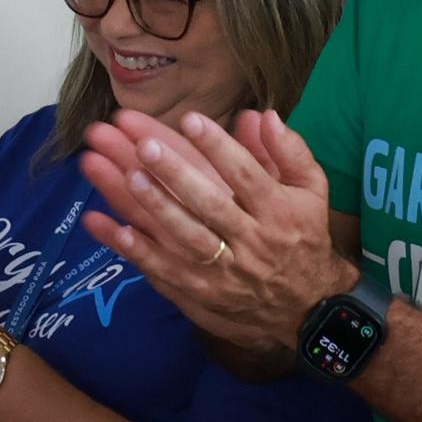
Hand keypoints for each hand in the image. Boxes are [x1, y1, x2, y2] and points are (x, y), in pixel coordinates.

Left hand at [73, 107, 350, 368]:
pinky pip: (164, 270)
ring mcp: (224, 271)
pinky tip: (110, 226)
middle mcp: (251, 242)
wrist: (307, 306)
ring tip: (128, 177)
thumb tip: (262, 115)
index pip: (247, 176)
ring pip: (185, 238)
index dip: (219, 148)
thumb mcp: (311, 191)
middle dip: (177, 175)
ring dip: (155, 208)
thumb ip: (289, 152)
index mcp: (279, 212)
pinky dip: (137, 250)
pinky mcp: (200, 292)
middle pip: (211, 206)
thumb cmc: (303, 235)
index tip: (190, 119)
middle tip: (145, 147)